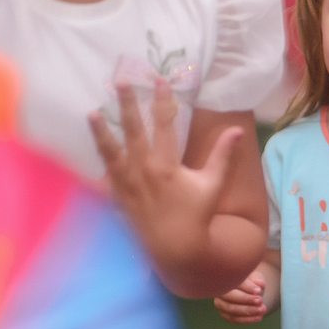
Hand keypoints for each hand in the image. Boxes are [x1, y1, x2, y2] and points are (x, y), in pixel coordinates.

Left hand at [88, 79, 240, 272]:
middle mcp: (142, 169)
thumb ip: (222, 155)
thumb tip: (236, 130)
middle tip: (122, 82)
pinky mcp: (118, 195)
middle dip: (127, 104)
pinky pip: (106, 173)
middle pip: (132, 130)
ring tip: (92, 113)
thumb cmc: (197, 214)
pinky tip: (96, 148)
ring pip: (110, 151)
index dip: (163, 101)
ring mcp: (126, 182)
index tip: (160, 81)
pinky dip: (101, 160)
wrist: (176, 247)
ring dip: (101, 131)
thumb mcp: (213, 184)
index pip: (163, 124)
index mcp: (166, 164)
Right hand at [214, 271, 267, 323]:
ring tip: (262, 309)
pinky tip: (259, 317)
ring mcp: (220, 303)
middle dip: (246, 299)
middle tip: (260, 300)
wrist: (250, 292)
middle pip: (229, 296)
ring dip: (247, 310)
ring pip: (231, 309)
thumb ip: (257, 280)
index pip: (234, 281)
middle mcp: (219, 290)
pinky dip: (247, 319)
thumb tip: (260, 284)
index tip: (259, 290)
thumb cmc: (251, 282)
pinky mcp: (225, 314)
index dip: (247, 287)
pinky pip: (234, 319)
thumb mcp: (256, 277)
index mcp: (225, 278)